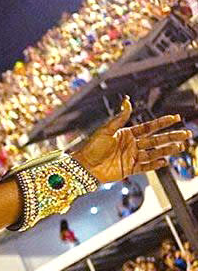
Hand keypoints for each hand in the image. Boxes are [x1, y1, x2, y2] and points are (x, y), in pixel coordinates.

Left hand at [73, 97, 190, 182]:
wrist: (83, 166)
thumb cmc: (92, 147)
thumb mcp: (106, 130)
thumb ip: (119, 118)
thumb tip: (127, 101)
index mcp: (127, 134)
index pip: (149, 127)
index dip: (162, 123)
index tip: (176, 117)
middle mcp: (131, 145)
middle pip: (155, 140)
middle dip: (171, 137)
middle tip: (187, 134)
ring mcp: (131, 157)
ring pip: (153, 153)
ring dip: (167, 150)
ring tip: (180, 147)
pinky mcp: (128, 169)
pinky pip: (145, 167)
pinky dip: (154, 164)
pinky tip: (165, 161)